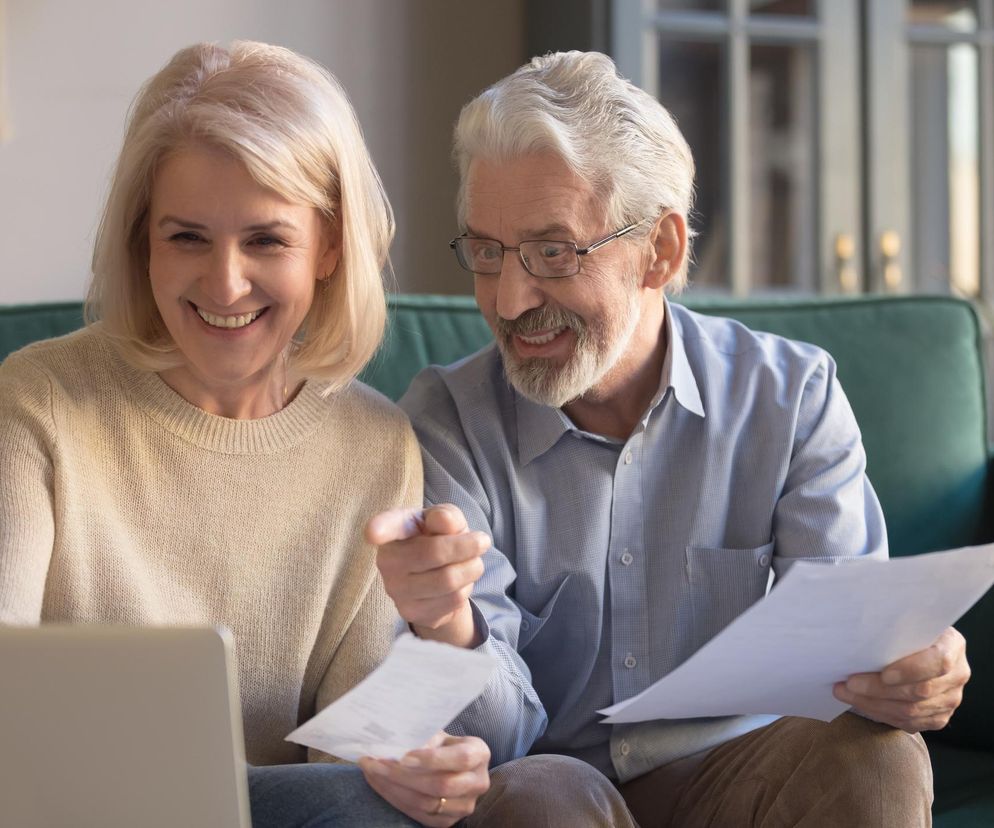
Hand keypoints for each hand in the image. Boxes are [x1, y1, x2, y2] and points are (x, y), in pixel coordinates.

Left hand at [359, 732, 490, 826]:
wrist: (448, 765)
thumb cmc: (440, 744)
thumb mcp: (438, 733)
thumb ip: (424, 736)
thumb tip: (397, 743)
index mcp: (480, 753)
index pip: (460, 758)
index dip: (432, 759)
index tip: (403, 755)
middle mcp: (478, 782)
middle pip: (441, 785)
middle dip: (403, 776)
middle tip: (375, 764)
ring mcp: (465, 806)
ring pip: (427, 803)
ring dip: (393, 788)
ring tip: (372, 772)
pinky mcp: (449, 821)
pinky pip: (420, 815)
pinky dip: (396, 800)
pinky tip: (381, 785)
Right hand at [366, 504, 488, 646]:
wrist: (437, 575)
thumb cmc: (438, 537)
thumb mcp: (445, 520)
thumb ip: (446, 516)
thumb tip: (444, 521)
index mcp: (393, 530)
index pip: (386, 527)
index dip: (379, 528)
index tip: (373, 532)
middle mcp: (387, 561)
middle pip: (435, 552)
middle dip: (468, 547)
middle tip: (482, 541)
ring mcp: (396, 590)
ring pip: (448, 580)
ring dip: (472, 568)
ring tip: (472, 563)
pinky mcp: (411, 613)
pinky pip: (452, 600)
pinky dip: (466, 588)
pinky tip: (458, 583)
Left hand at [833, 626, 969, 731]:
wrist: (919, 649)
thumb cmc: (907, 632)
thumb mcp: (907, 623)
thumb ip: (895, 630)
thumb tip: (860, 637)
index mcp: (953, 645)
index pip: (938, 661)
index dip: (911, 670)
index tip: (884, 674)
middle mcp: (958, 675)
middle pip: (920, 691)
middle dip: (879, 689)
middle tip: (850, 683)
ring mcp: (950, 699)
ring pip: (912, 710)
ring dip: (874, 703)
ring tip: (846, 693)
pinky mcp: (939, 717)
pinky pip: (910, 723)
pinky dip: (881, 714)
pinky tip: (861, 703)